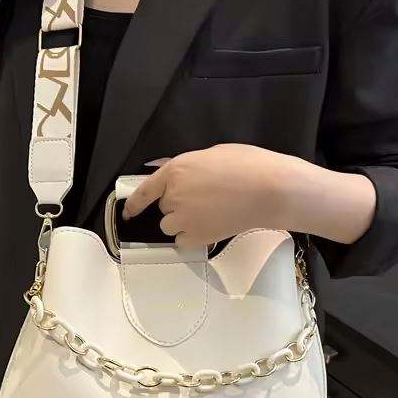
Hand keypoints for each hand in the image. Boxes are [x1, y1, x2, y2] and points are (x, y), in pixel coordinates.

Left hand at [123, 143, 288, 248]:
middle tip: (205, 199)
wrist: (269, 190)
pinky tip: (210, 227)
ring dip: (182, 223)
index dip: (134, 204)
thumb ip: (188, 168)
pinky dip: (192, 238)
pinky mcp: (196, 237)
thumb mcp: (212, 154)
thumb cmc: (248, 166)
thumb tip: (174, 176)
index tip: (128, 213)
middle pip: (164, 208)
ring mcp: (183, 218)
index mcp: (175, 170)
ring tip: (209, 215)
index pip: (145, 190)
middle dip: (178, 205)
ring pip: (170, 226)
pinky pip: (182, 242)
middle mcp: (173, 195)